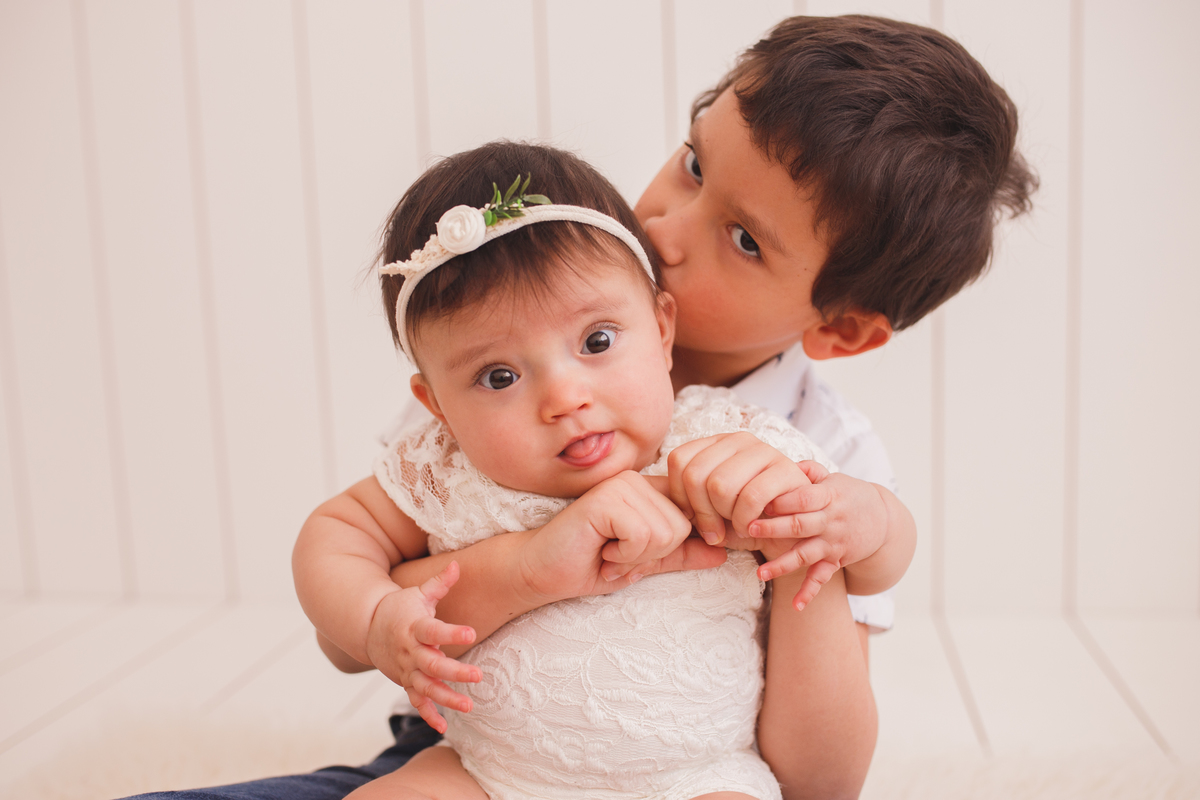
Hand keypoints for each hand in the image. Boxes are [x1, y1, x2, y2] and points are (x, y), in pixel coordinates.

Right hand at [365, 561, 479, 733]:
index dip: (451, 633)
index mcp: (414, 628)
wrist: (369, 628)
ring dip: (446, 698)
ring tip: (469, 706)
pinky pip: (416, 701)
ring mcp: (407, 670)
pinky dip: (428, 714)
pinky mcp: (406, 682)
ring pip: (426, 688)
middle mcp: (410, 652)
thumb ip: (439, 583)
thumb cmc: (401, 608)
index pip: (434, 631)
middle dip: (454, 672)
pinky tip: (443, 727)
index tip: (471, 633)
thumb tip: (456, 564)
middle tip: (478, 675)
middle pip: (432, 665)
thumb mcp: (418, 593)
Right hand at [518, 471, 724, 601]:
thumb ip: (681, 554)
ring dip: (635, 557)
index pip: (691, 518)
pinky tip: (600, 550)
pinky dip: (624, 555)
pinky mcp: (605, 498)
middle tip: (617, 555)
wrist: (541, 571)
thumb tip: (724, 553)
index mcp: (649, 491)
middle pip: (681, 528)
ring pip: (665, 533)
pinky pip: (642, 534)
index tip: (637, 557)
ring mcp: (620, 485)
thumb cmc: (589, 564)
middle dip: (652, 555)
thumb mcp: (644, 562)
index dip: (674, 546)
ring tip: (607, 553)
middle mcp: (637, 480)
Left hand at [667, 432, 810, 544]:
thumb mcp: (708, 510)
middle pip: (696, 475)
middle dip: (702, 513)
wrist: (790, 532)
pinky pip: (751, 496)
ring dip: (725, 517)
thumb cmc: (743, 522)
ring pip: (720, 485)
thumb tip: (660, 502)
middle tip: (715, 531)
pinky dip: (745, 520)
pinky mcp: (786, 469)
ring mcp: (764, 450)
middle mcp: (738, 439)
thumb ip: (686, 502)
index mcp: (716, 443)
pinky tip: (751, 527)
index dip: (681, 497)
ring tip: (736, 526)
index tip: (693, 519)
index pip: (679, 460)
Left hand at [749, 462, 888, 608]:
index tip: (756, 499)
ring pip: (806, 554)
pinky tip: (796, 606)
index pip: (804, 497)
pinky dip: (809, 593)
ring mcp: (833, 543)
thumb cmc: (849, 494)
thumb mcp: (833, 478)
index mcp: (829, 496)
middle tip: (748, 528)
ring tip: (761, 572)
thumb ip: (810, 471)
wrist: (883, 520)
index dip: (782, 499)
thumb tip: (787, 464)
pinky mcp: (836, 561)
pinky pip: (822, 578)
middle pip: (801, 524)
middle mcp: (831, 521)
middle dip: (774, 527)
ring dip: (783, 564)